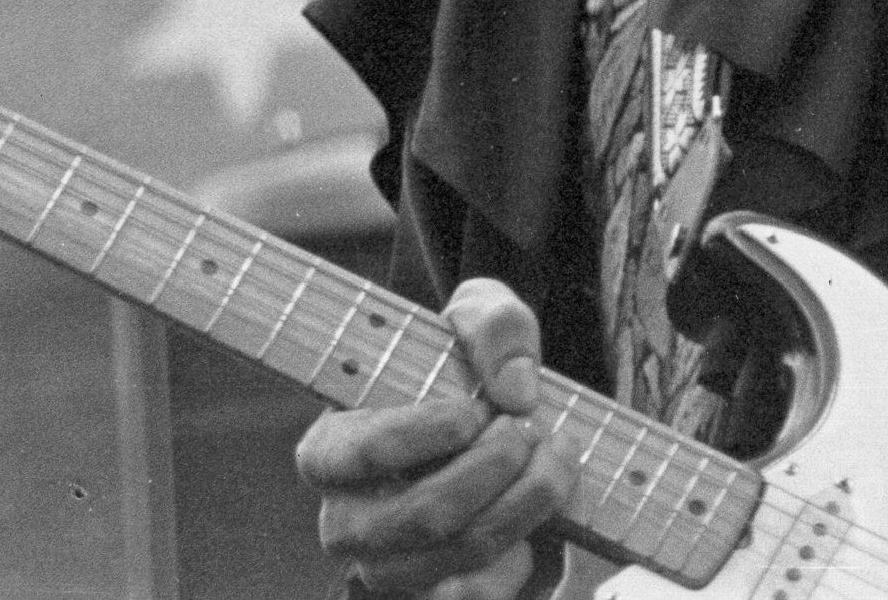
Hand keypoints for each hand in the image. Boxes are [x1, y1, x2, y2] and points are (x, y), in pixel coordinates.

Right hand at [295, 278, 575, 598]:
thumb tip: (517, 389)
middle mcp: (348, 522)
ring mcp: (390, 570)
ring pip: (463, 554)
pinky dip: (526, 553)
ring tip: (557, 458)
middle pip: (423, 514)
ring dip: (526, 502)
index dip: (420, 435)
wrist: (497, 423)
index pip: (356, 454)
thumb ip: (496, 326)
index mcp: (331, 451)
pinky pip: (482, 594)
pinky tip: (541, 512)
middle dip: (495, 468)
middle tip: (532, 428)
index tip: (474, 412)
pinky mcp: (436, 598)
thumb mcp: (479, 315)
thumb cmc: (466, 367)